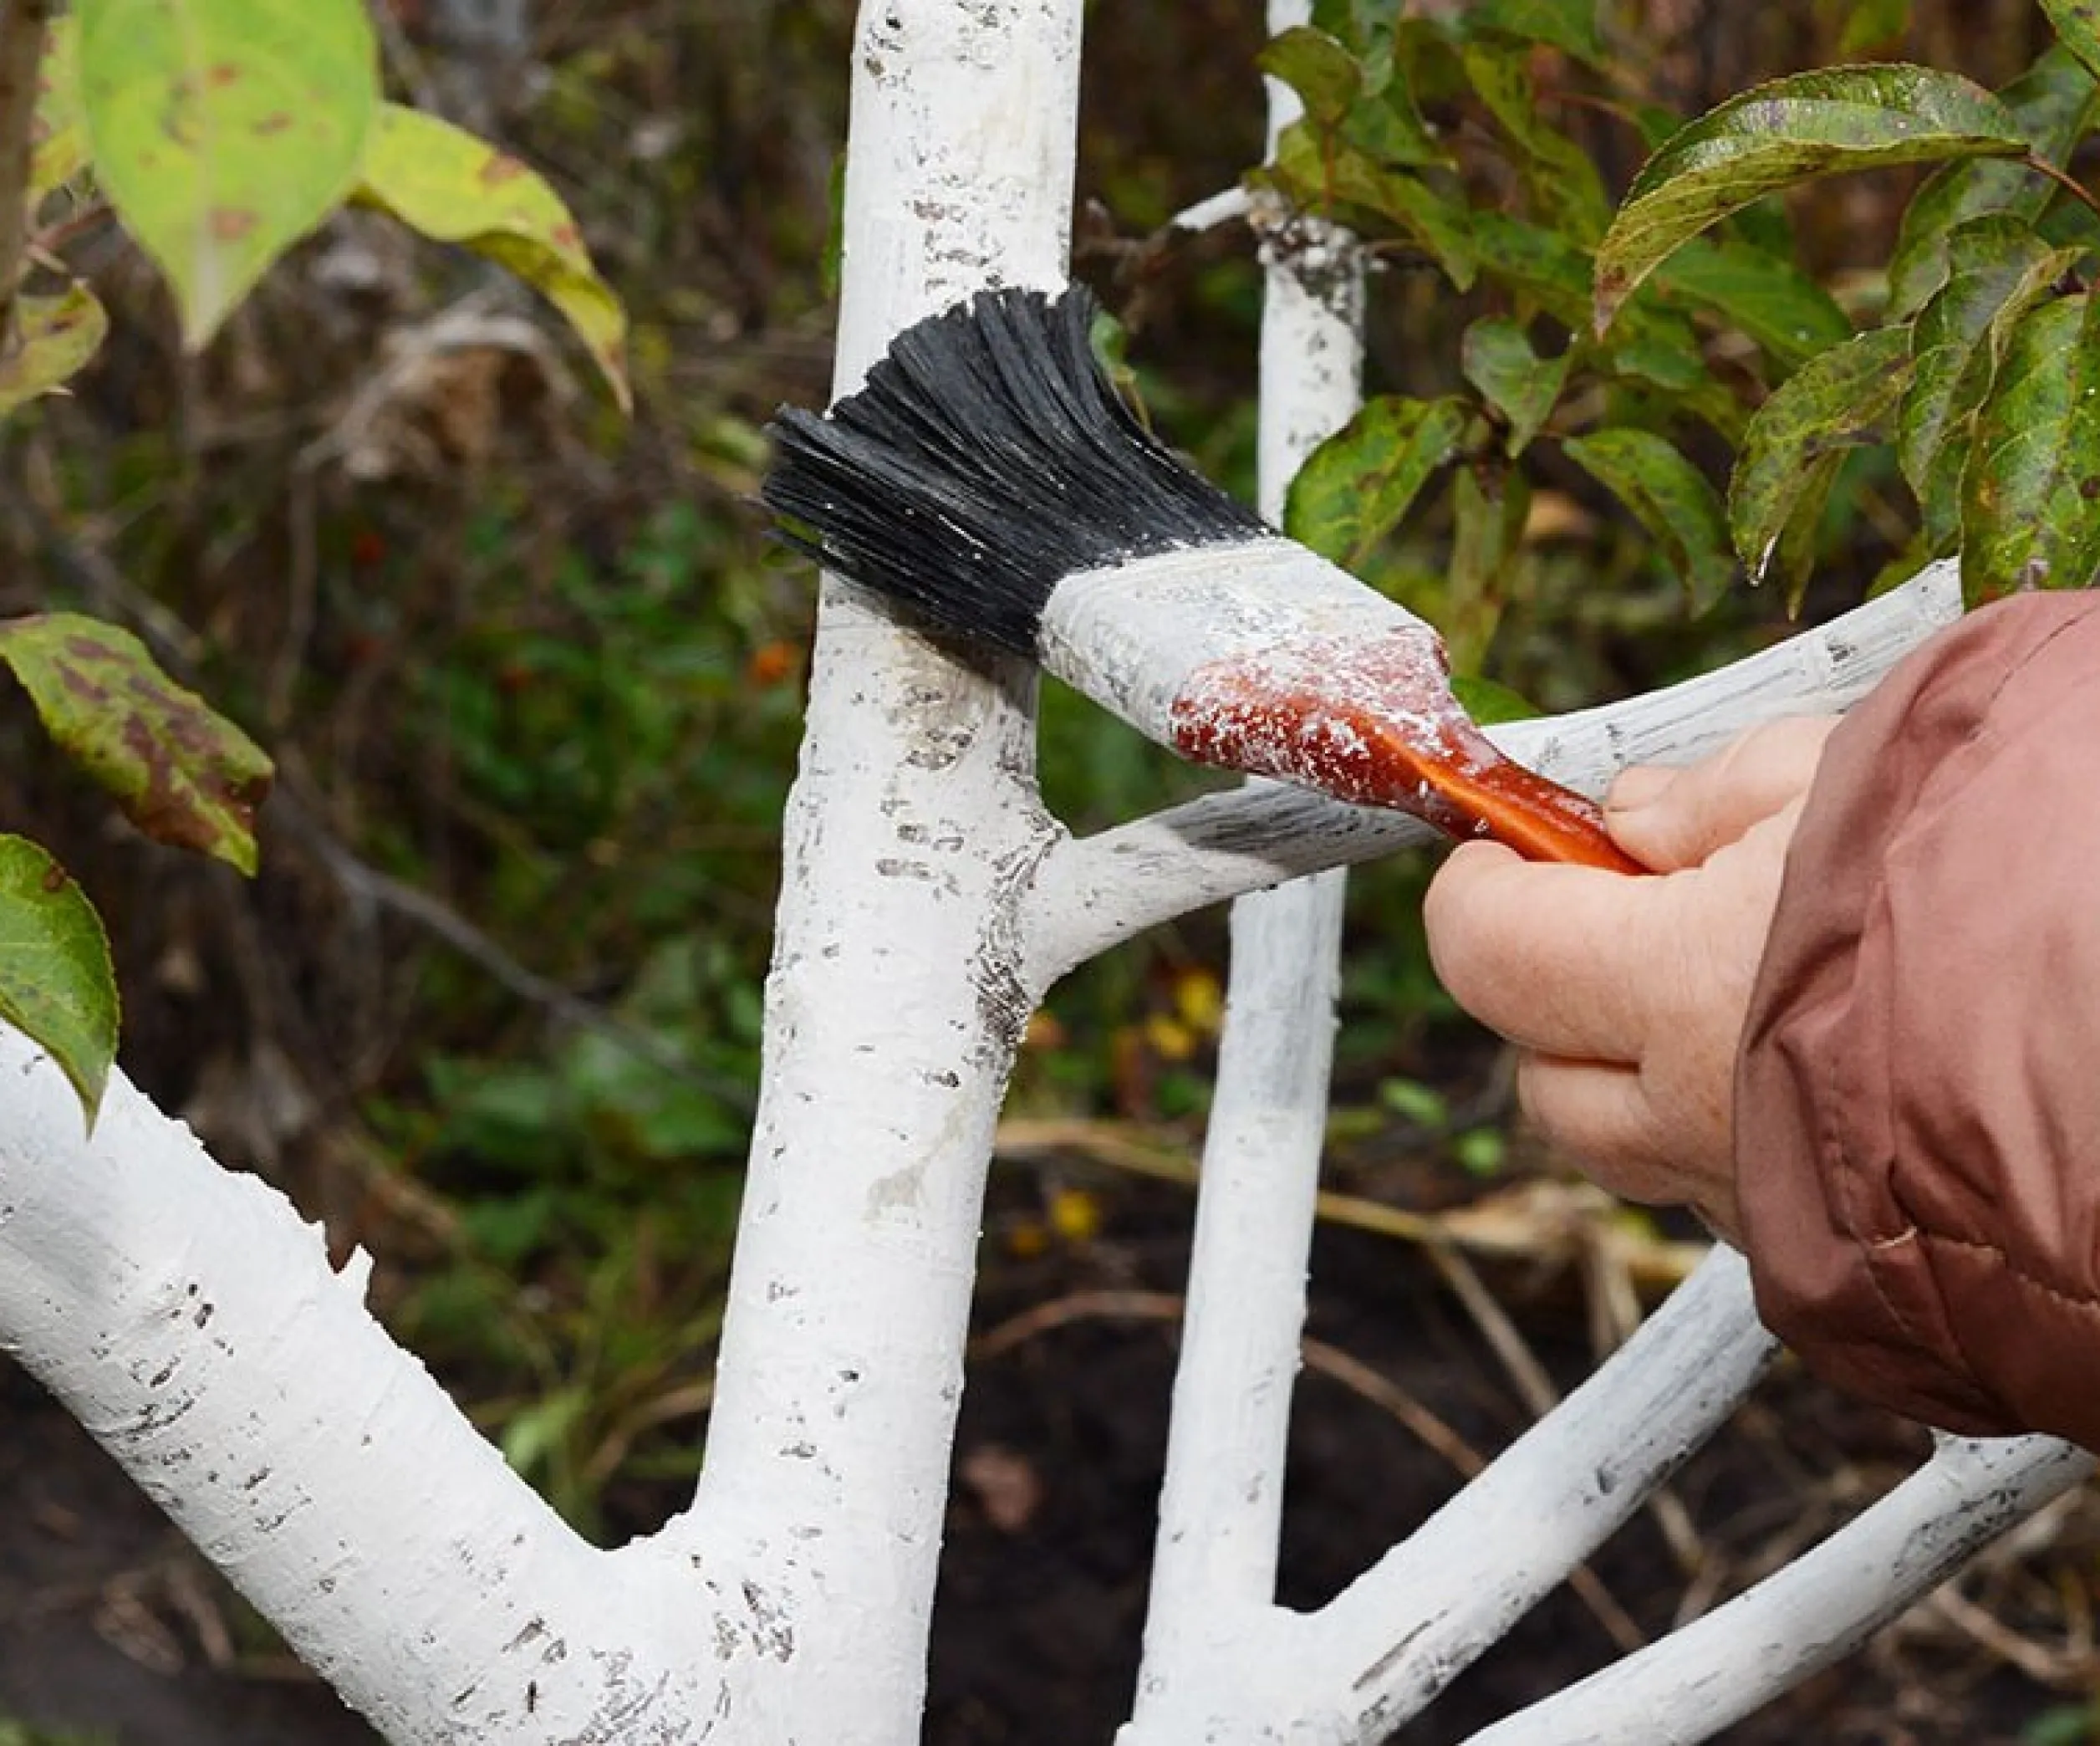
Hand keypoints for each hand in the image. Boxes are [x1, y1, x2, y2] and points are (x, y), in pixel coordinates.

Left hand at [1421, 717, 1838, 1240]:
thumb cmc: (2017, 887)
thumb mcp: (1849, 779)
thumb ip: (1713, 794)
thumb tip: (1631, 818)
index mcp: (1678, 988)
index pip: (1487, 947)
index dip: (1479, 889)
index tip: (1504, 850)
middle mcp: (1699, 1119)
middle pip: (1541, 1074)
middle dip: (1554, 997)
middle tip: (1633, 926)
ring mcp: (1767, 1203)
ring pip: (1634, 1149)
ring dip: (1644, 1077)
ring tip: (1737, 994)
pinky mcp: (1834, 1262)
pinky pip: (1731, 1196)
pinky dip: (1736, 1134)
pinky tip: (1813, 1068)